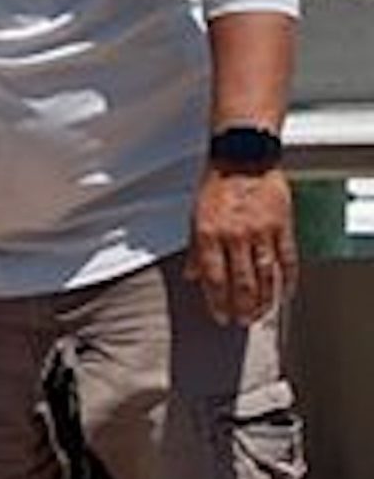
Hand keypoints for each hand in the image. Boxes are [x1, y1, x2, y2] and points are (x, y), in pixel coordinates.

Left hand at [187, 165, 297, 324]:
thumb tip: (191, 277)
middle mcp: (234, 235)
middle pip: (241, 283)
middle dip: (242, 307)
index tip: (221, 317)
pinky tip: (285, 293)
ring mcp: (261, 231)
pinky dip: (288, 279)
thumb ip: (195, 249)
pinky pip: (287, 258)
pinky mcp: (282, 225)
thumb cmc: (216, 184)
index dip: (217, 302)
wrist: (242, 157)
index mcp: (208, 234)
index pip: (214, 279)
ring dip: (264, 300)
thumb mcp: (195, 216)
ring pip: (265, 276)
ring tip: (261, 314)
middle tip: (243, 321)